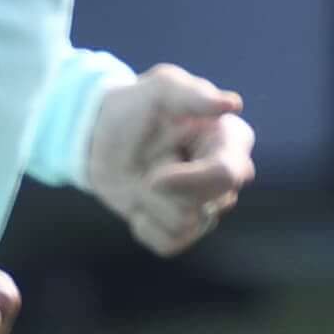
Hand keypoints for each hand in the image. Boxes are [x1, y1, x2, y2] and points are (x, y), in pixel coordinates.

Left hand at [80, 64, 253, 256]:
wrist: (101, 134)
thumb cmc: (136, 106)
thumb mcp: (160, 88)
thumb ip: (194, 94)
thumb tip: (233, 104)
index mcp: (232, 141)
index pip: (226, 175)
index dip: (190, 182)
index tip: (154, 178)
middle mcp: (228, 177)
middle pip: (205, 206)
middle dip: (166, 190)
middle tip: (147, 169)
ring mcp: (208, 206)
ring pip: (185, 226)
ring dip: (151, 203)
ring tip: (144, 177)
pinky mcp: (184, 229)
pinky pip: (169, 245)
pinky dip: (144, 226)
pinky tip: (138, 203)